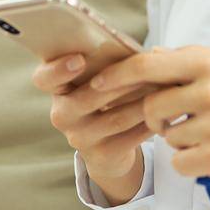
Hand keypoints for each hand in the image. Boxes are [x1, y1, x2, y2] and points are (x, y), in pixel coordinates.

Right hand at [31, 51, 155, 180]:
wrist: (106, 149)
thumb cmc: (105, 98)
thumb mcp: (97, 80)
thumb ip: (108, 64)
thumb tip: (148, 53)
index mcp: (57, 89)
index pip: (44, 78)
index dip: (58, 69)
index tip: (79, 60)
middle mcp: (61, 114)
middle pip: (89, 97)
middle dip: (122, 81)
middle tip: (148, 68)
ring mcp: (79, 138)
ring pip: (116, 117)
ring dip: (144, 101)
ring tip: (164, 86)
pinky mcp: (100, 156)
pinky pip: (131, 136)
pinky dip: (151, 121)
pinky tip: (165, 111)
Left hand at [88, 45, 209, 206]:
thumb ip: (193, 61)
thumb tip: (149, 56)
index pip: (148, 65)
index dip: (117, 76)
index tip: (98, 84)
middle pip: (151, 106)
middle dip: (156, 118)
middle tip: (176, 121)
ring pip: (167, 137)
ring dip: (180, 141)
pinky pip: (180, 163)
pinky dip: (192, 163)